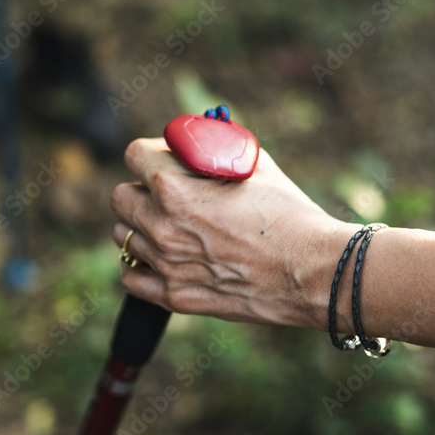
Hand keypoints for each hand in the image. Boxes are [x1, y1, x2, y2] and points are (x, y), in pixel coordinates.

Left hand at [110, 137, 355, 328]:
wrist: (314, 273)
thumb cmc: (289, 215)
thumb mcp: (252, 164)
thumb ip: (213, 148)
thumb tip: (192, 139)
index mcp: (175, 189)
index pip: (133, 155)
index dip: (153, 153)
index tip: (167, 159)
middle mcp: (162, 227)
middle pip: (121, 197)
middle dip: (142, 189)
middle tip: (170, 193)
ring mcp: (166, 265)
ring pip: (124, 235)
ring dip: (143, 226)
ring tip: (176, 226)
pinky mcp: (174, 296)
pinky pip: (131, 276)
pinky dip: (141, 265)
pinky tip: (164, 256)